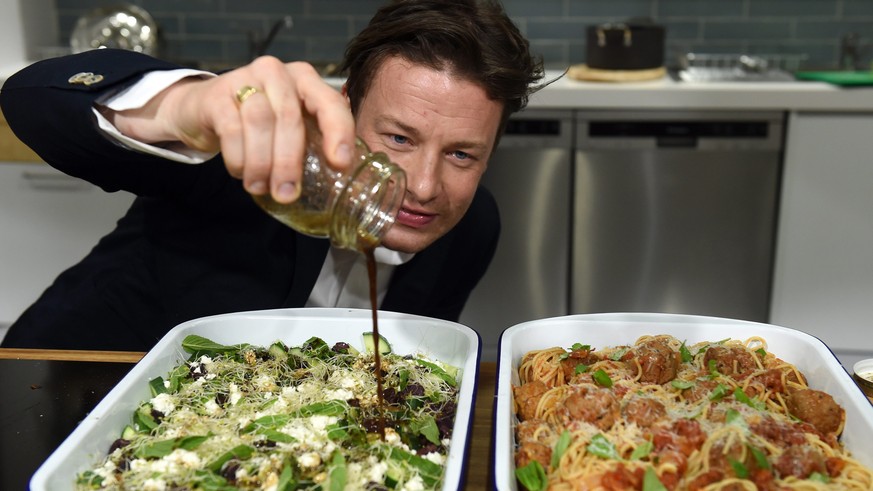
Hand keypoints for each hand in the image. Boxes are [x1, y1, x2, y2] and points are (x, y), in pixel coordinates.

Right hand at [111, 56, 355, 202]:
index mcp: (306, 80)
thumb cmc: (261, 124)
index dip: (338, 133)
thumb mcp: (290, 128)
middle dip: (289, 161)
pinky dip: (238, 158)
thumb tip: (338, 182)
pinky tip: (241, 174)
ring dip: (262, 163)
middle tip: (287, 193)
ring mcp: (245, 78)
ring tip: (260, 188)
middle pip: (290, 117)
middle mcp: (278, 73)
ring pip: (260, 122)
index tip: (340, 164)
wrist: (206, 109)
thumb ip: (312, 144)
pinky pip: (231, 129)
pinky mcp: (217, 94)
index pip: (330, 102)